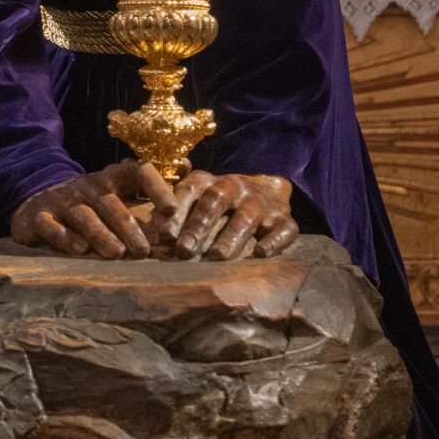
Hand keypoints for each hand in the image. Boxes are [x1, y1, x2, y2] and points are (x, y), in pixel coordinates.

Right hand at [11, 159, 176, 259]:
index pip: (137, 170)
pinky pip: (52, 226)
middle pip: (110, 202)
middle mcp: (88, 186)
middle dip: (128, 226)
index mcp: (111, 178)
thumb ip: (148, 185)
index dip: (155, 186)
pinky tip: (79, 250)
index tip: (172, 210)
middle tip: (145, 251)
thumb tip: (187, 167)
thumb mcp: (116, 190)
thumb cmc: (89, 203)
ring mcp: (63, 200)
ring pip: (84, 216)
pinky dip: (65, 237)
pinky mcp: (40, 216)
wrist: (36, 203)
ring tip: (117, 254)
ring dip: (101, 235)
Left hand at [150, 171, 299, 261]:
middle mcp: (236, 186)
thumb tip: (154, 234)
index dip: (176, 212)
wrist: (269, 189)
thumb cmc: (222, 202)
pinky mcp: (285, 219)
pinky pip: (283, 229)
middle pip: (215, 201)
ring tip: (216, 257)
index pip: (190, 191)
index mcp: (210, 181)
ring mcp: (261, 203)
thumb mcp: (198, 196)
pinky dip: (273, 241)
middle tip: (184, 251)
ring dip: (230, 237)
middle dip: (199, 226)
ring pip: (246, 217)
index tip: (165, 237)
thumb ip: (175, 209)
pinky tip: (261, 254)